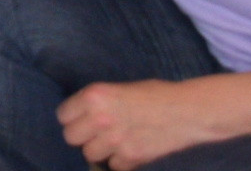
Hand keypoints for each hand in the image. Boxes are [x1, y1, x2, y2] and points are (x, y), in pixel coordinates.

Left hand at [59, 78, 226, 167]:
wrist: (187, 111)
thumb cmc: (155, 94)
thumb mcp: (119, 88)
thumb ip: (97, 103)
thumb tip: (81, 115)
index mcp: (94, 96)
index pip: (63, 115)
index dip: (72, 118)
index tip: (80, 120)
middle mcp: (100, 118)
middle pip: (71, 137)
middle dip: (82, 136)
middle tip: (95, 133)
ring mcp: (115, 140)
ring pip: (89, 154)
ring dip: (100, 150)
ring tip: (113, 142)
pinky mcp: (131, 157)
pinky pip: (113, 166)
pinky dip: (120, 162)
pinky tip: (129, 151)